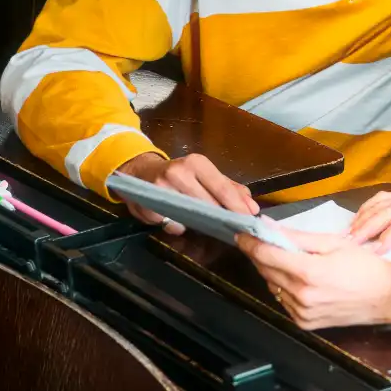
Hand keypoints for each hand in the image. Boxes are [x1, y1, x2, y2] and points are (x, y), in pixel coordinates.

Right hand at [114, 152, 257, 233]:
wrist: (140, 172)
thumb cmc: (178, 175)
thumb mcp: (203, 175)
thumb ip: (228, 187)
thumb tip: (250, 204)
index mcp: (197, 163)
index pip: (222, 187)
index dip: (237, 205)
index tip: (250, 217)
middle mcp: (179, 171)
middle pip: (208, 201)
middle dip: (223, 216)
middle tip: (236, 228)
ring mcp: (161, 186)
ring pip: (190, 212)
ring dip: (202, 222)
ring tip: (212, 227)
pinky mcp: (147, 202)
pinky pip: (170, 222)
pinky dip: (179, 226)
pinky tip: (182, 225)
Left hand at [237, 225, 390, 329]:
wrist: (387, 297)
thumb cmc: (364, 266)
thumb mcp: (333, 243)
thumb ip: (298, 237)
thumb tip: (270, 227)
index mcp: (308, 272)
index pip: (266, 255)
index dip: (250, 243)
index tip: (241, 234)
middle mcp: (301, 296)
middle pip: (266, 271)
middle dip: (259, 254)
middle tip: (256, 240)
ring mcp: (302, 313)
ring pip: (273, 286)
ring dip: (271, 271)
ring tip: (281, 257)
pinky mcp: (305, 323)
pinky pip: (283, 301)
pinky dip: (283, 287)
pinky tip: (295, 277)